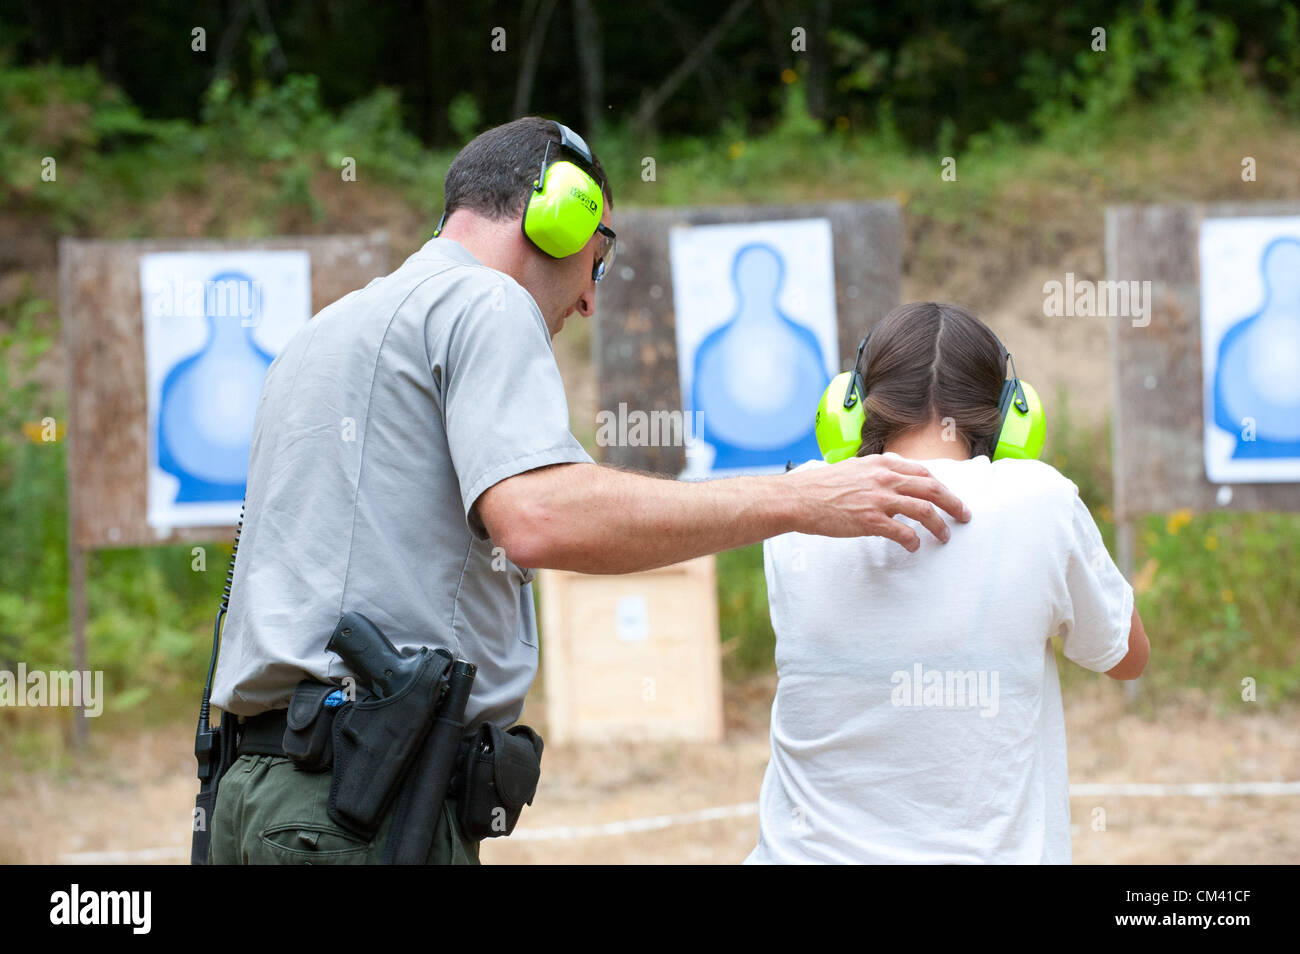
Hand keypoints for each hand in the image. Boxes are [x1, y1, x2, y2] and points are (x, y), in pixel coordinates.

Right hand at [787, 454, 971, 550]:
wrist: (799, 498)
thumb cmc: (821, 486)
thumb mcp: (854, 469)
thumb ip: (876, 473)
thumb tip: (891, 482)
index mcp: (882, 464)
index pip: (923, 472)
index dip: (941, 485)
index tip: (949, 496)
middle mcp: (886, 478)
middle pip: (933, 488)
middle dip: (954, 503)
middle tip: (964, 515)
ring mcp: (880, 499)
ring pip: (925, 510)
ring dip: (940, 525)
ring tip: (945, 536)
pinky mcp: (871, 520)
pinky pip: (903, 532)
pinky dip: (913, 541)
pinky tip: (914, 546)